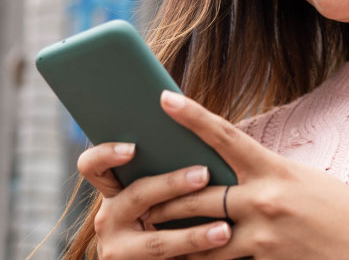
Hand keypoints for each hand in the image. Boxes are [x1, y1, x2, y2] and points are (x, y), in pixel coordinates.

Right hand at [76, 142, 231, 257]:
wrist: (158, 256)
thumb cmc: (169, 209)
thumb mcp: (156, 190)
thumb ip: (164, 167)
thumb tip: (205, 132)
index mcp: (114, 190)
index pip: (92, 166)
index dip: (106, 154)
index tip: (132, 148)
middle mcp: (109, 219)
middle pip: (137, 194)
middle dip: (173, 184)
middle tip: (204, 174)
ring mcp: (119, 251)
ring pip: (157, 242)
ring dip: (194, 235)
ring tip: (224, 229)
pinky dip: (197, 257)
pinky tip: (222, 250)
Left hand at [143, 90, 348, 259]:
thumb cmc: (341, 209)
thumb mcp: (301, 178)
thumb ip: (263, 174)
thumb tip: (229, 172)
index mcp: (274, 170)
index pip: (225, 135)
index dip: (192, 116)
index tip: (164, 99)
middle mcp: (264, 202)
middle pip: (198, 194)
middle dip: (165, 194)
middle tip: (138, 191)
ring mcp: (262, 240)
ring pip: (200, 239)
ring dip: (173, 236)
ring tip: (149, 230)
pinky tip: (186, 258)